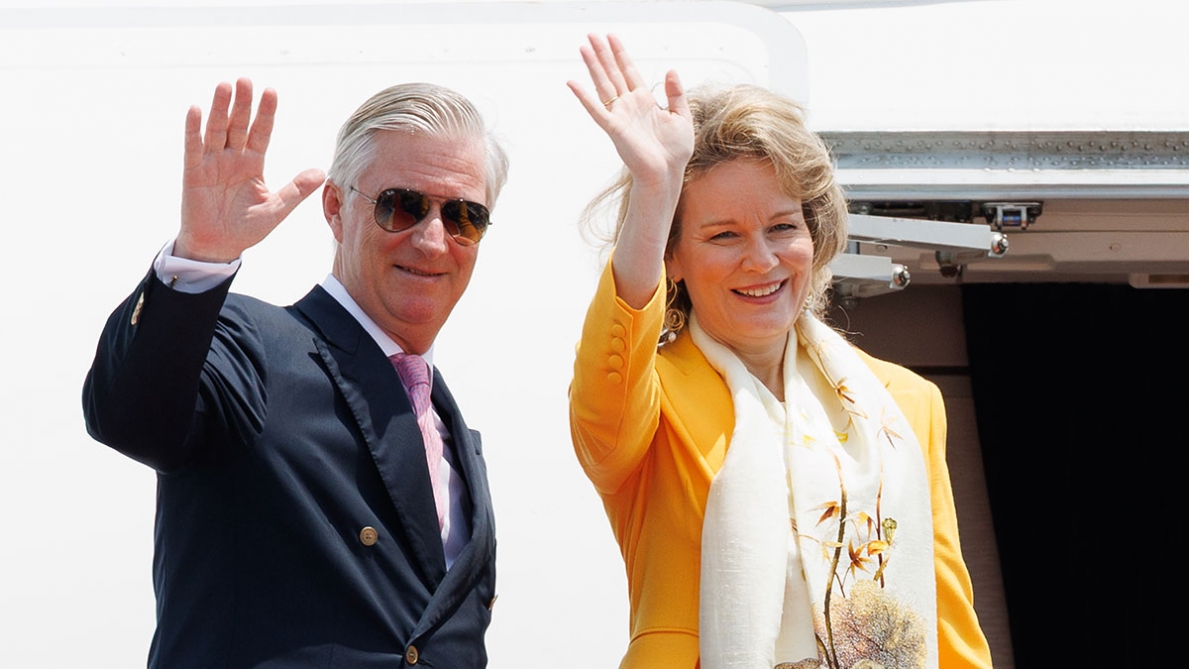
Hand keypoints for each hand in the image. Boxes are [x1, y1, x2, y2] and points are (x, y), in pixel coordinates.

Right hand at [176, 78, 324, 262]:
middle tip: (246, 80)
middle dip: (242, 103)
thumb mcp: (276, 209)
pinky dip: (194, 130)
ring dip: (219, 108)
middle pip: (238, 125)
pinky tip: (196, 110)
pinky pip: (193, 148)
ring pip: (216, 130)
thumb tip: (322, 172)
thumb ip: (296, 190)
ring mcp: (212, 163)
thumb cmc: (246, 228)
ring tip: (224, 86)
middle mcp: (233, 158)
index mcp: (253, 163)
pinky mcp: (194, 173)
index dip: (266, 113)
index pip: (261, 132)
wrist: (219, 247)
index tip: (271, 91)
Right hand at [568, 34, 692, 188]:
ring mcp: (620, 116)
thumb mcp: (682, 116)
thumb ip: (676, 93)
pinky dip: (584, 96)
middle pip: (612, 73)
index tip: (612, 37)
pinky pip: (596, 110)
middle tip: (591, 35)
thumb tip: (671, 69)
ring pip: (603, 85)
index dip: (620, 54)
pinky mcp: (614, 129)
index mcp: (645, 101)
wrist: (667, 173)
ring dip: (593, 66)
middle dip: (603, 54)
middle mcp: (629, 105)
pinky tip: (572, 82)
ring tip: (584, 47)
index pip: (629, 71)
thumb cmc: (674, 152)